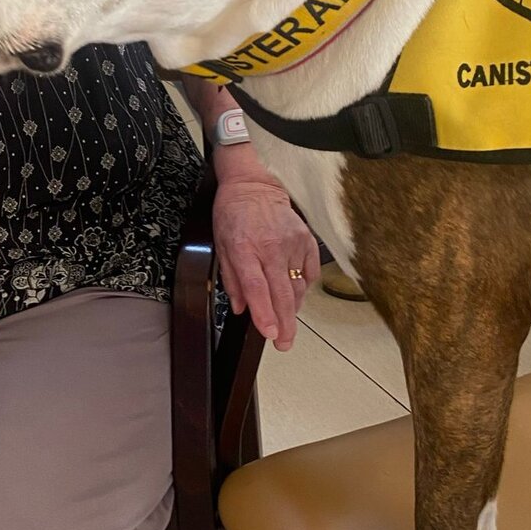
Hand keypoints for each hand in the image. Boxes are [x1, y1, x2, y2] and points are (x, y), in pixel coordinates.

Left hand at [212, 181, 319, 351]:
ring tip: (287, 321)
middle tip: (285, 344)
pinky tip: (294, 291)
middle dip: (285, 324)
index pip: (256, 287)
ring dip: (293, 308)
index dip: (264, 313)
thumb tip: (242, 309)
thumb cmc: (233, 214)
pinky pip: (309, 273)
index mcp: (244, 249)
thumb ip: (231, 279)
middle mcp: (270, 247)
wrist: (255, 185)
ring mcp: (292, 243)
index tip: (271, 334)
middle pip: (282, 293)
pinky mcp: (306, 240)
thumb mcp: (221, 245)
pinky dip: (302, 286)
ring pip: (297, 287)